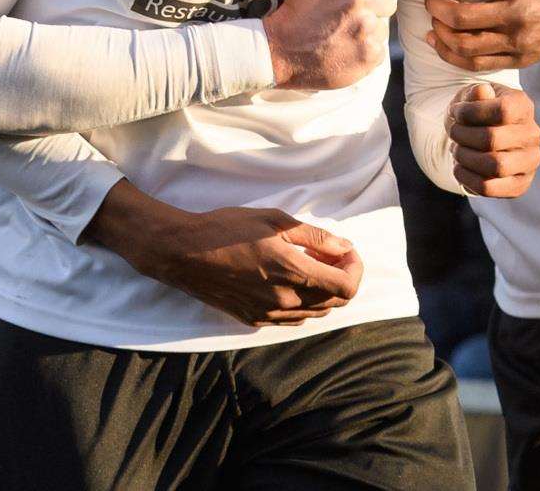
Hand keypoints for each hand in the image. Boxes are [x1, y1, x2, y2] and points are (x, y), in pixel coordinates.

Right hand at [90, 184, 362, 326]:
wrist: (185, 253)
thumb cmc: (228, 229)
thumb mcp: (275, 220)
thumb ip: (315, 237)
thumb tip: (344, 247)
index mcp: (293, 273)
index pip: (346, 288)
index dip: (355, 269)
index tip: (346, 251)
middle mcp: (285, 300)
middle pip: (335, 303)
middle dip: (341, 278)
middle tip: (330, 254)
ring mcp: (270, 314)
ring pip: (315, 313)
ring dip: (323, 292)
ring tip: (310, 264)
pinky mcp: (255, 320)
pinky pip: (293, 318)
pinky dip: (303, 302)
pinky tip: (290, 280)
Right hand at [265, 0, 398, 88]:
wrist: (282, 50)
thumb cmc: (301, 7)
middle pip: (388, 1)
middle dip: (371, 7)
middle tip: (345, 15)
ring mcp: (366, 30)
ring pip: (382, 26)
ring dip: (367, 30)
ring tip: (343, 33)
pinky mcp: (370, 55)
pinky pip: (379, 48)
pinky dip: (365, 50)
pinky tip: (345, 48)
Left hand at [424, 0, 539, 70]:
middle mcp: (520, 12)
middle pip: (461, 15)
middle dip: (434, 7)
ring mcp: (521, 40)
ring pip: (465, 44)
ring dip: (441, 33)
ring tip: (433, 21)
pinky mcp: (522, 58)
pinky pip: (478, 63)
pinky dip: (453, 55)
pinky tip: (441, 42)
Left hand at [447, 82, 539, 197]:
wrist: (484, 137)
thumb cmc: (476, 113)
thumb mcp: (472, 97)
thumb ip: (475, 93)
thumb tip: (482, 91)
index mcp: (524, 107)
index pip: (502, 111)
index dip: (471, 112)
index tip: (456, 112)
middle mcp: (533, 134)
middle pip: (493, 139)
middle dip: (462, 135)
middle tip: (453, 132)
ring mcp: (530, 162)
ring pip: (494, 166)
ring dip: (464, 157)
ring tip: (456, 149)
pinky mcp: (520, 185)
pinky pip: (488, 188)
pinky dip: (466, 178)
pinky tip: (459, 166)